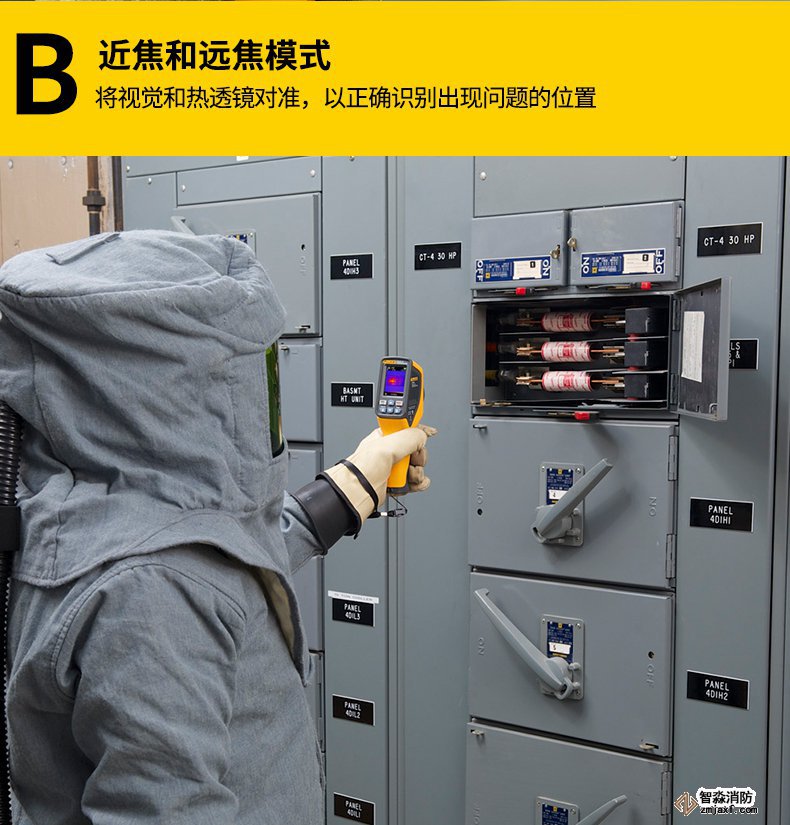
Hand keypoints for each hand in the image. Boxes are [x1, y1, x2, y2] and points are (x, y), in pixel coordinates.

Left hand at [322, 424, 436, 522]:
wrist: (358, 493)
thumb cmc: (362, 469)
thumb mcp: (390, 444)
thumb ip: (412, 436)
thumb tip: (423, 437)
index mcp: (387, 436)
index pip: (409, 427)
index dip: (420, 429)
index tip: (431, 432)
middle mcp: (391, 451)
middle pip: (418, 450)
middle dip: (419, 457)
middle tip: (410, 460)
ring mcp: (394, 467)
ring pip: (418, 467)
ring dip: (417, 473)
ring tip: (406, 475)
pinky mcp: (397, 482)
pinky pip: (416, 481)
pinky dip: (417, 484)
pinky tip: (410, 484)